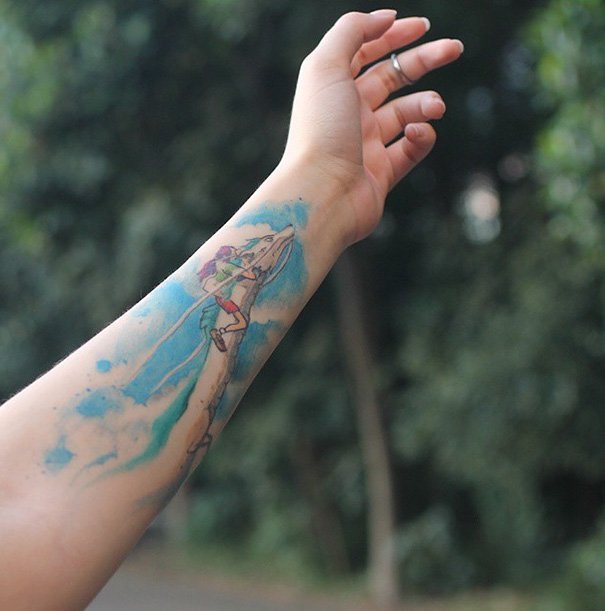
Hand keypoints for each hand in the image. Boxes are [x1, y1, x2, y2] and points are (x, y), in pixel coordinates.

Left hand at [281, 10, 462, 244]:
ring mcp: (366, 145)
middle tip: (454, 49)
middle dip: (423, 60)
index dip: (392, 35)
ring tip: (436, 106)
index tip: (422, 26)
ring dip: (427, 103)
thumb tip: (384, 17)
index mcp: (334, 88)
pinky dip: (421, 137)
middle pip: (391, 78)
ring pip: (406, 113)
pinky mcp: (381, 174)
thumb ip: (352, 30)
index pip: (366, 53)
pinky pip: (410, 150)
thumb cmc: (321, 130)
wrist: (321, 194)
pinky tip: (418, 134)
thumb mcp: (326, 66)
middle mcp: (349, 114)